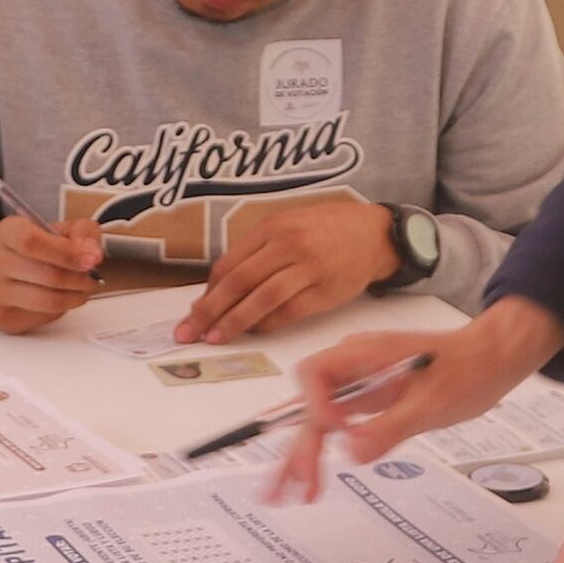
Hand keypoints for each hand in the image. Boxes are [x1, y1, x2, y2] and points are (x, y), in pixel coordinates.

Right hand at [0, 215, 106, 333]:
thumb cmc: (24, 250)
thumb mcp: (52, 229)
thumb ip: (81, 232)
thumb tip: (93, 254)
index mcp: (6, 233)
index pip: (33, 243)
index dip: (67, 253)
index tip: (92, 260)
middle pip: (49, 276)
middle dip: (81, 279)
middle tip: (92, 276)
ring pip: (50, 301)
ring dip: (76, 297)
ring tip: (82, 288)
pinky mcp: (1, 317)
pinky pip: (44, 317)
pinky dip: (61, 309)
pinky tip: (58, 297)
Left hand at [176, 196, 400, 345]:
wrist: (374, 234)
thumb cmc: (326, 230)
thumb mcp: (288, 224)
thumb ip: (258, 250)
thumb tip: (221, 287)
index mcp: (274, 227)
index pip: (230, 264)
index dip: (207, 291)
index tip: (194, 311)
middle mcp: (289, 246)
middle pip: (239, 282)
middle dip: (209, 310)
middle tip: (189, 332)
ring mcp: (308, 269)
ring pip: (261, 299)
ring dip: (234, 322)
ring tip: (215, 338)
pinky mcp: (325, 292)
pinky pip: (288, 312)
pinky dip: (267, 324)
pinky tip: (253, 332)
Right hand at [266, 294, 561, 504]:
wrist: (491, 359)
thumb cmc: (468, 369)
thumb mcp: (433, 403)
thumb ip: (390, 427)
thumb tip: (352, 453)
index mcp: (364, 354)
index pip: (316, 375)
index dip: (317, 405)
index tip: (337, 433)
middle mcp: (354, 367)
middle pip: (312, 405)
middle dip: (301, 446)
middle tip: (298, 486)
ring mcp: (360, 384)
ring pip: (320, 420)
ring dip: (303, 455)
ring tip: (288, 494)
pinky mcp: (369, 402)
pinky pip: (339, 427)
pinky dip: (325, 452)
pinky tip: (312, 480)